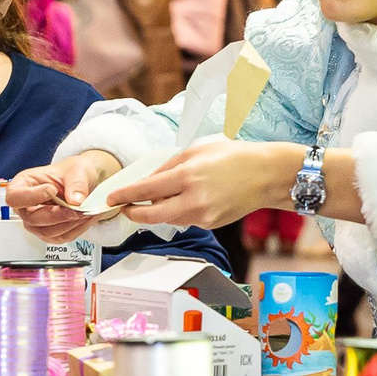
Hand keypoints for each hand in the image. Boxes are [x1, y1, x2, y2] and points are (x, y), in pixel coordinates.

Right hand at [5, 151, 119, 241]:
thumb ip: (76, 184)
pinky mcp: (49, 232)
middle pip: (32, 219)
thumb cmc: (72, 172)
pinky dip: (75, 229)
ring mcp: (36, 222)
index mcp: (23, 184)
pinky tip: (85, 219)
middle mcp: (25, 206)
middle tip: (78, 208)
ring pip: (47, 232)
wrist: (83, 182)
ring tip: (86, 212)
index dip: (31, 197)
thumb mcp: (77, 171)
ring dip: (69, 224)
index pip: (15, 197)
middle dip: (58, 215)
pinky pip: (60, 237)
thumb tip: (76, 201)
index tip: (52, 190)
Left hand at [108, 137, 303, 230]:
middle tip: (124, 208)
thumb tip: (147, 183)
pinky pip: (185, 219)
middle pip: (151, 215)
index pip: (146, 190)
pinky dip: (180, 210)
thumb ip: (168, 167)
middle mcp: (194, 200)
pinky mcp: (210, 224)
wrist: (265, 175)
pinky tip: (190, 198)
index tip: (111, 198)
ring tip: (163, 195)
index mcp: (188, 176)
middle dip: (134, 212)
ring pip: (168, 218)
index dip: (125, 196)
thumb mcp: (196, 150)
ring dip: (159, 209)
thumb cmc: (232, 157)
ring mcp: (203, 215)